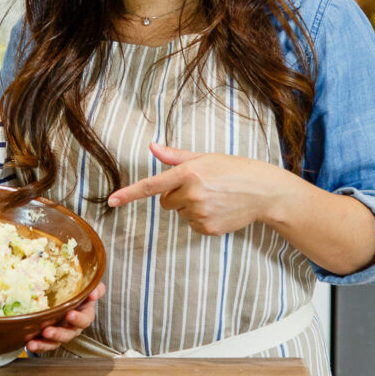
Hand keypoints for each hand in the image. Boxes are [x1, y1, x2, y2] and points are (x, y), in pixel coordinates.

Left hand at [26, 283, 104, 353]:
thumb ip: (96, 289)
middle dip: (57, 334)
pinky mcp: (49, 338)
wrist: (66, 296)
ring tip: (33, 344)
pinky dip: (37, 346)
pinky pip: (44, 345)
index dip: (78, 318)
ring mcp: (61, 334)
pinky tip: (29, 344)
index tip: (69, 314)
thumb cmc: (78, 292)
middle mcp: (73, 328)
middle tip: (47, 331)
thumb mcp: (88, 288)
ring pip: (54, 343)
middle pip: (68, 334)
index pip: (84, 320)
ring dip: (44, 344)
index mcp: (84, 316)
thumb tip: (92, 293)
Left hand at [107, 143, 290, 235]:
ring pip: (179, 213)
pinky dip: (200, 218)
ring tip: (214, 197)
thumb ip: (175, 156)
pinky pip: (192, 225)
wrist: (263, 191)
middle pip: (166, 201)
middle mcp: (192, 193)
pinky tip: (218, 209)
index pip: (152, 185)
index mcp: (189, 172)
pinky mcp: (207, 228)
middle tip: (201, 186)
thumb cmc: (234, 170)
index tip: (111, 201)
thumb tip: (152, 147)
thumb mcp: (205, 157)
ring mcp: (200, 213)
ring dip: (189, 206)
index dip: (129, 194)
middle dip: (176, 195)